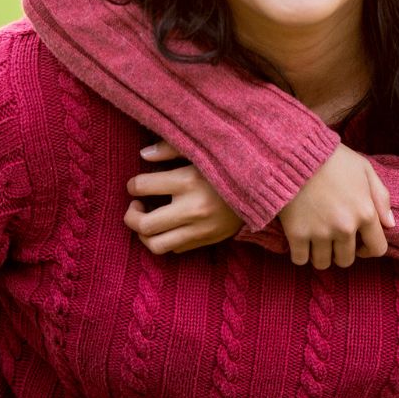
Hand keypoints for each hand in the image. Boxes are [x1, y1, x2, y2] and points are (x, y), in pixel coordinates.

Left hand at [122, 140, 240, 253]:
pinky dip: (166, 239)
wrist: (267, 186)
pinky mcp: (208, 240)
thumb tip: (143, 154)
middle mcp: (192, 209)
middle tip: (137, 205)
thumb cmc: (231, 163)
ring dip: (145, 234)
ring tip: (149, 220)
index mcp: (188, 181)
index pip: (141, 186)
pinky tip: (170, 225)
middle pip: (143, 224)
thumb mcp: (203, 150)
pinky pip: (175, 249)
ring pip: (156, 245)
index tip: (137, 184)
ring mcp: (201, 229)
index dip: (133, 185)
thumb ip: (171, 148)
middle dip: (131, 215)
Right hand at [277, 143, 396, 269]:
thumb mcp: (365, 169)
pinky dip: (300, 254)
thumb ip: (381, 197)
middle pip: (347, 260)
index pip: (377, 249)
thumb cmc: (333, 159)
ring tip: (317, 240)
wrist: (295, 153)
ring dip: (321, 255)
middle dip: (342, 252)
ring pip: (323, 263)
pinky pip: (300, 260)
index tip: (359, 244)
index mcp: (366, 213)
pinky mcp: (297, 234)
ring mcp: (320, 233)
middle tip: (334, 238)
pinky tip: (301, 240)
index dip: (369, 249)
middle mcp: (345, 228)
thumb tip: (390, 224)